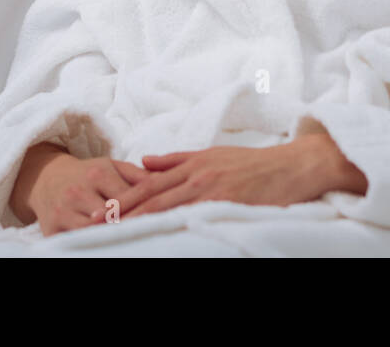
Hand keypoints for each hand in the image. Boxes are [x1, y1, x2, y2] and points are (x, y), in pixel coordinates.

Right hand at [11, 143, 151, 236]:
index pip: (126, 196)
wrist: (46, 178)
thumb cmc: (88, 174)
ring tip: (132, 242)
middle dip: (130, 224)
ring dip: (112, 236)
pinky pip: (74, 241)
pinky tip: (108, 246)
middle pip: (111, 215)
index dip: (145, 209)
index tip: (163, 218)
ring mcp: (63, 211)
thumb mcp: (112, 166)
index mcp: (98, 173)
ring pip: (92, 231)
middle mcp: (79, 191)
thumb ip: (138, 175)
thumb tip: (165, 183)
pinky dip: (91, 244)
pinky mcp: (51, 229)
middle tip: (152, 234)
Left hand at [87, 133, 364, 224]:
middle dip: (121, 212)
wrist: (294, 165)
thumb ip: (177, 159)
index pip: (148, 185)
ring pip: (167, 207)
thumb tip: (144, 162)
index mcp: (191, 163)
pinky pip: (194, 215)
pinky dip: (173, 225)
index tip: (100, 212)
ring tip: (115, 234)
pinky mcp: (228, 200)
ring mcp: (211, 188)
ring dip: (139, 221)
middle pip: (151, 197)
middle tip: (95, 226)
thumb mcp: (213, 154)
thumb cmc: (256, 163)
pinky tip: (159, 235)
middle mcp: (197, 174)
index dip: (123, 199)